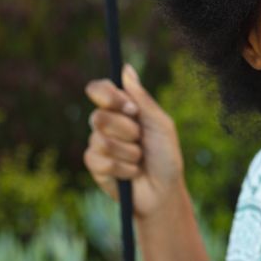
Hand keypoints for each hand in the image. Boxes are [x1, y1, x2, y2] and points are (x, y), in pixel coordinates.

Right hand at [84, 63, 184, 218]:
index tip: (129, 109)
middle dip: (126, 131)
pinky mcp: (95, 166)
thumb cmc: (166, 156)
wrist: (163, 192)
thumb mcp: (160, 124)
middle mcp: (107, 123)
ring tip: (139, 160)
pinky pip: (101, 161)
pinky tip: (131, 173)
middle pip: (98, 116)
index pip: (99, 90)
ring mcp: (98, 144)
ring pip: (101, 140)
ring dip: (129, 152)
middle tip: (141, 140)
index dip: (108, 96)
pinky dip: (123, 168)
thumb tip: (126, 69)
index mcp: (122, 109)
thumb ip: (142, 99)